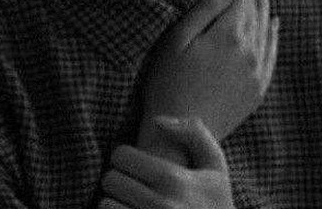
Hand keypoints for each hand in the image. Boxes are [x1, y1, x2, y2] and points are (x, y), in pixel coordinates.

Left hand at [101, 117, 234, 208]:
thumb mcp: (215, 166)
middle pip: (110, 180)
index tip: (133, 162)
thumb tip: (158, 121)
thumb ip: (193, 132)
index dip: (124, 156)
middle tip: (130, 182)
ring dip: (113, 203)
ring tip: (128, 201)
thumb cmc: (216, 202)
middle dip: (117, 179)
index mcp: (175, 181)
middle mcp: (161, 206)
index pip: (122, 156)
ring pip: (105, 206)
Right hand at [138, 0, 278, 155]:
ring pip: (266, 29)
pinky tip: (273, 24)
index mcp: (229, 33)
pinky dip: (274, 35)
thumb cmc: (169, 82)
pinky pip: (272, 54)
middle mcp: (250, 49)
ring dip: (265, 7)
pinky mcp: (258, 89)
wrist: (181, 133)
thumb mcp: (180, 38)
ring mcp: (257, 71)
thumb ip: (209, 5)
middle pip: (255, 10)